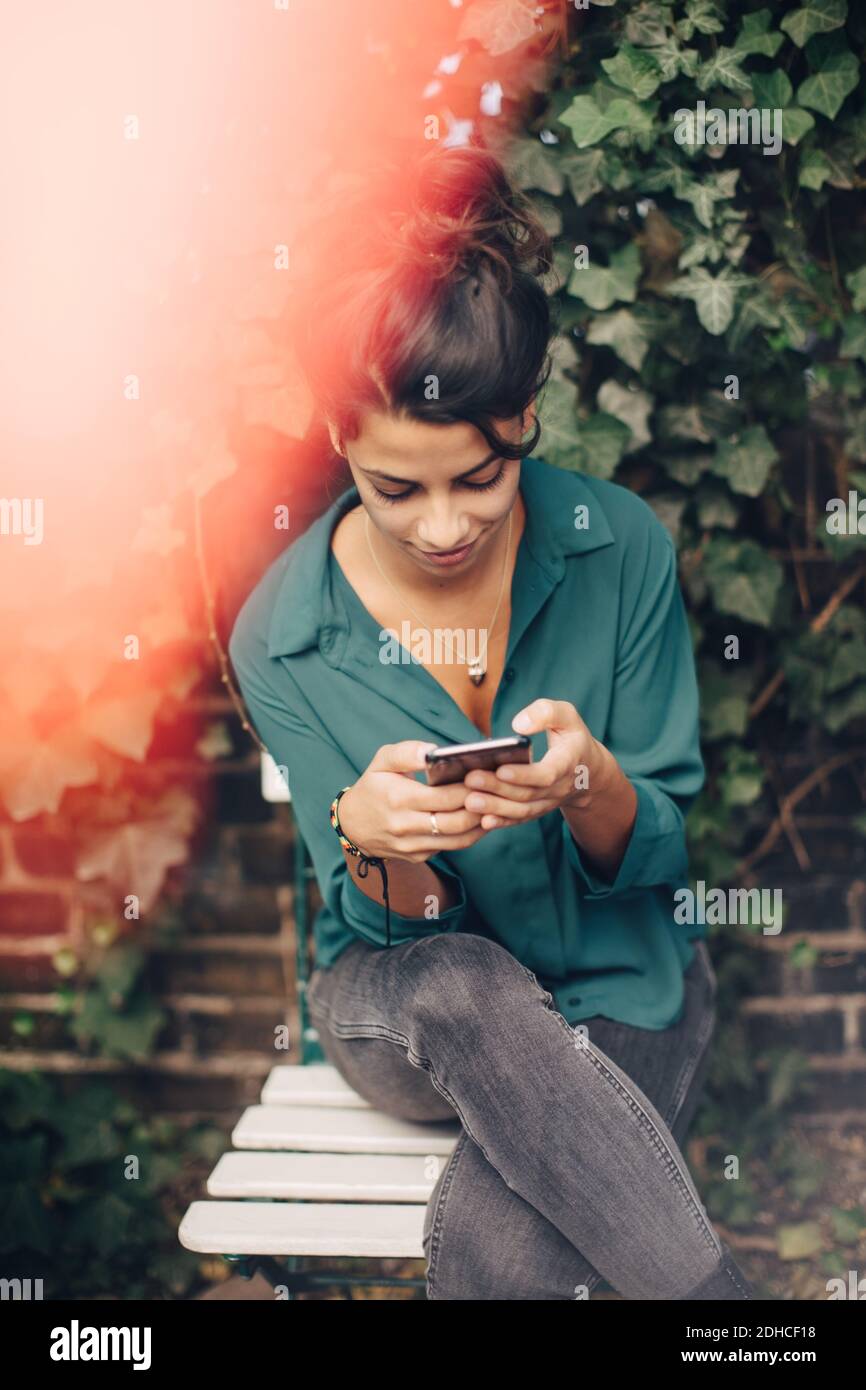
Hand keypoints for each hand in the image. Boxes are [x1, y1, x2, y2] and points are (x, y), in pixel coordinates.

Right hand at [338, 740, 490, 863]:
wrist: (353, 825)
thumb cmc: (373, 786)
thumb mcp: (381, 761)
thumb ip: (406, 752)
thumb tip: (433, 751)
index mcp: (398, 799)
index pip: (444, 797)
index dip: (469, 788)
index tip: (486, 776)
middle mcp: (405, 826)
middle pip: (456, 821)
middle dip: (481, 807)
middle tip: (497, 792)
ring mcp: (412, 845)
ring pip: (459, 839)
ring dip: (481, 824)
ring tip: (494, 806)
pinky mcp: (418, 856)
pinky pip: (451, 847)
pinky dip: (469, 833)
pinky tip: (479, 819)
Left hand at [462, 699, 612, 829]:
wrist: (587, 770)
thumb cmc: (571, 737)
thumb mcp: (568, 716)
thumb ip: (546, 713)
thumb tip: (519, 724)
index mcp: (567, 762)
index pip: (547, 774)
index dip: (524, 775)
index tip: (501, 769)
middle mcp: (559, 787)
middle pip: (528, 793)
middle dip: (498, 788)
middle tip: (470, 780)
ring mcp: (548, 802)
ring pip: (522, 810)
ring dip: (496, 808)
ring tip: (470, 800)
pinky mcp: (538, 809)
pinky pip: (520, 819)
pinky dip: (502, 822)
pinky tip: (483, 820)